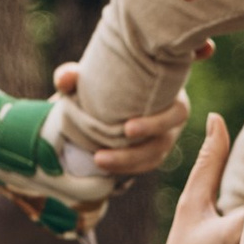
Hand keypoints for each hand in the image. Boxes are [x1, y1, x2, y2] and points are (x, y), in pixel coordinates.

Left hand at [51, 59, 196, 182]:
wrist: (107, 94)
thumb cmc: (107, 79)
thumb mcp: (88, 76)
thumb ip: (73, 75)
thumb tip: (65, 79)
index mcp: (170, 94)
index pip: (178, 112)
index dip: (157, 123)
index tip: (127, 129)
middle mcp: (172, 118)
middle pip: (164, 140)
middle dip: (136, 151)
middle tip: (102, 154)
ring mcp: (165, 137)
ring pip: (154, 156)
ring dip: (127, 162)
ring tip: (98, 160)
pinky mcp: (154, 151)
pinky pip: (145, 164)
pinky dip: (126, 168)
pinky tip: (104, 166)